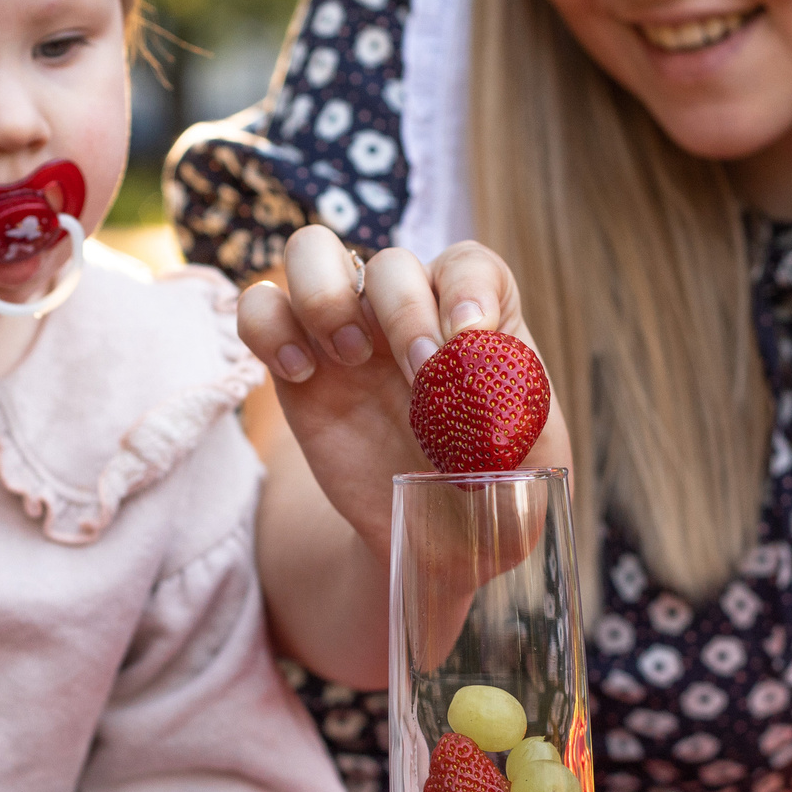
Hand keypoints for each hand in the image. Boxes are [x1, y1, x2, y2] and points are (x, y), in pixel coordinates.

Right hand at [235, 226, 572, 553]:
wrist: (437, 540)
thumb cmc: (491, 491)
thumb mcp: (531, 467)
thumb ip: (519, 424)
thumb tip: (483, 386)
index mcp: (474, 323)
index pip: (468, 266)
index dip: (468, 290)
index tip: (472, 340)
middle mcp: (408, 314)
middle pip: (391, 261)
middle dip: (404, 312)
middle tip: (420, 375)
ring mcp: (347, 333)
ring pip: (311, 252)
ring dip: (326, 296)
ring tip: (351, 358)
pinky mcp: (296, 367)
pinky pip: (261, 308)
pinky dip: (269, 327)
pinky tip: (301, 374)